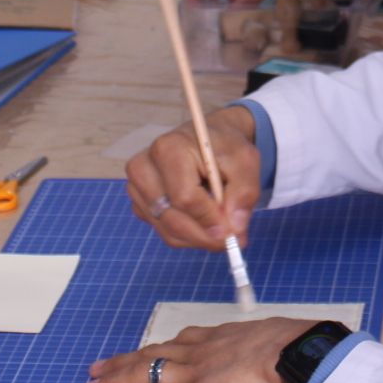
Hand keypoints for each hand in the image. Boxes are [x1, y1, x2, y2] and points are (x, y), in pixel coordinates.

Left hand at [85, 315, 306, 382]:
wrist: (290, 356)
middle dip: (125, 359)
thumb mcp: (274, 339)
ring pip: (142, 373)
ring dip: (115, 378)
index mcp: (219, 338)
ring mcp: (191, 376)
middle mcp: (198, 351)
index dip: (159, 349)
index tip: (145, 351)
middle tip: (100, 364)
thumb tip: (271, 363)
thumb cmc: (293, 349)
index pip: (180, 342)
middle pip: (152, 353)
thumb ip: (262, 350)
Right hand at [125, 107, 260, 249]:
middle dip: (205, 235)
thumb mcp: (245, 161)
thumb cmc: (224, 148)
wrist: (207, 140)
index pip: (185, 197)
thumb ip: (244, 192)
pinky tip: (203, 222)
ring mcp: (137, 188)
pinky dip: (188, 236)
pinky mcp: (140, 203)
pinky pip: (164, 232)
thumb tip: (235, 228)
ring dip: (198, 238)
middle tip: (232, 241)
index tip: (232, 232)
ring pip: (168, 231)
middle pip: (172, 219)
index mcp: (168, 149)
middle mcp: (144, 168)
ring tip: (221, 228)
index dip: (210, 219)